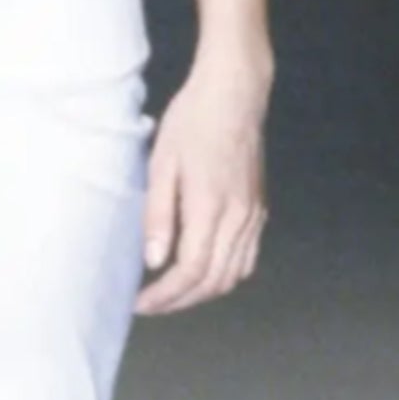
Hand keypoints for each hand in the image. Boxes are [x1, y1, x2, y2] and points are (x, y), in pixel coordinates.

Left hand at [136, 52, 270, 315]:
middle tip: (149, 305)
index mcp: (211, 207)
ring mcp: (254, 215)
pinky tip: (202, 273)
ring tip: (171, 295)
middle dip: (179, 301)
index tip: (139, 303)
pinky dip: (224, 276)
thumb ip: (159, 216)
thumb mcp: (162, 164)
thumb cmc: (192, 122)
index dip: (164, 295)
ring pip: (233, 275)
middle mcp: (239, 218)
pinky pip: (246, 258)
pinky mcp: (259, 209)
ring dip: (202, 293)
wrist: (235, 93)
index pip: (190, 271)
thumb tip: (154, 261)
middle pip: (213, 281)